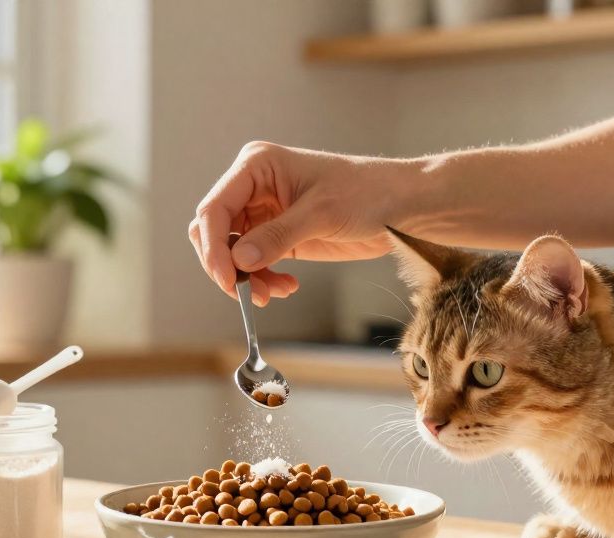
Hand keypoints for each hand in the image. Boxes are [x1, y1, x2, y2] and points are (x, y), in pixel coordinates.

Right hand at [188, 141, 413, 304]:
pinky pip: (252, 263)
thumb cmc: (367, 193)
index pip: (214, 209)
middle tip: (250, 294)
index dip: (213, 247)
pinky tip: (285, 286)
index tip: (227, 280)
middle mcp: (252, 187)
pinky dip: (262, 279)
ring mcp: (263, 212)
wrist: (399, 207)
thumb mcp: (321, 213)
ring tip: (274, 294)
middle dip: (227, 266)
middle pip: (215, 233)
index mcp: (256, 166)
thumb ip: (277, 236)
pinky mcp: (276, 235)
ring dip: (247, 278)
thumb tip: (238, 261)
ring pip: (231, 253)